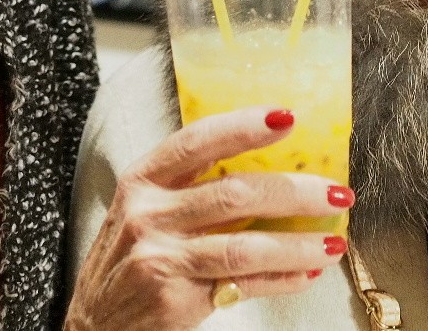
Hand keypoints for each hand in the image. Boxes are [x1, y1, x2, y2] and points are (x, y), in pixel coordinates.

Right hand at [65, 106, 351, 330]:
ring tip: (334, 241)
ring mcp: (162, 259)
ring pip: (245, 246)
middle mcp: (149, 215)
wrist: (92, 327)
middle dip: (294, 191)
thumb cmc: (128, 261)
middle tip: (335, 191)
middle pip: (234, 194)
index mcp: (142, 181)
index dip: (243, 127)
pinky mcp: (176, 300)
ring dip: (298, 243)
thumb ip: (189, 187)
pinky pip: (244, 285)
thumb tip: (269, 167)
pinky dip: (282, 279)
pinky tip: (307, 272)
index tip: (287, 117)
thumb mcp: (142, 210)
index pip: (197, 142)